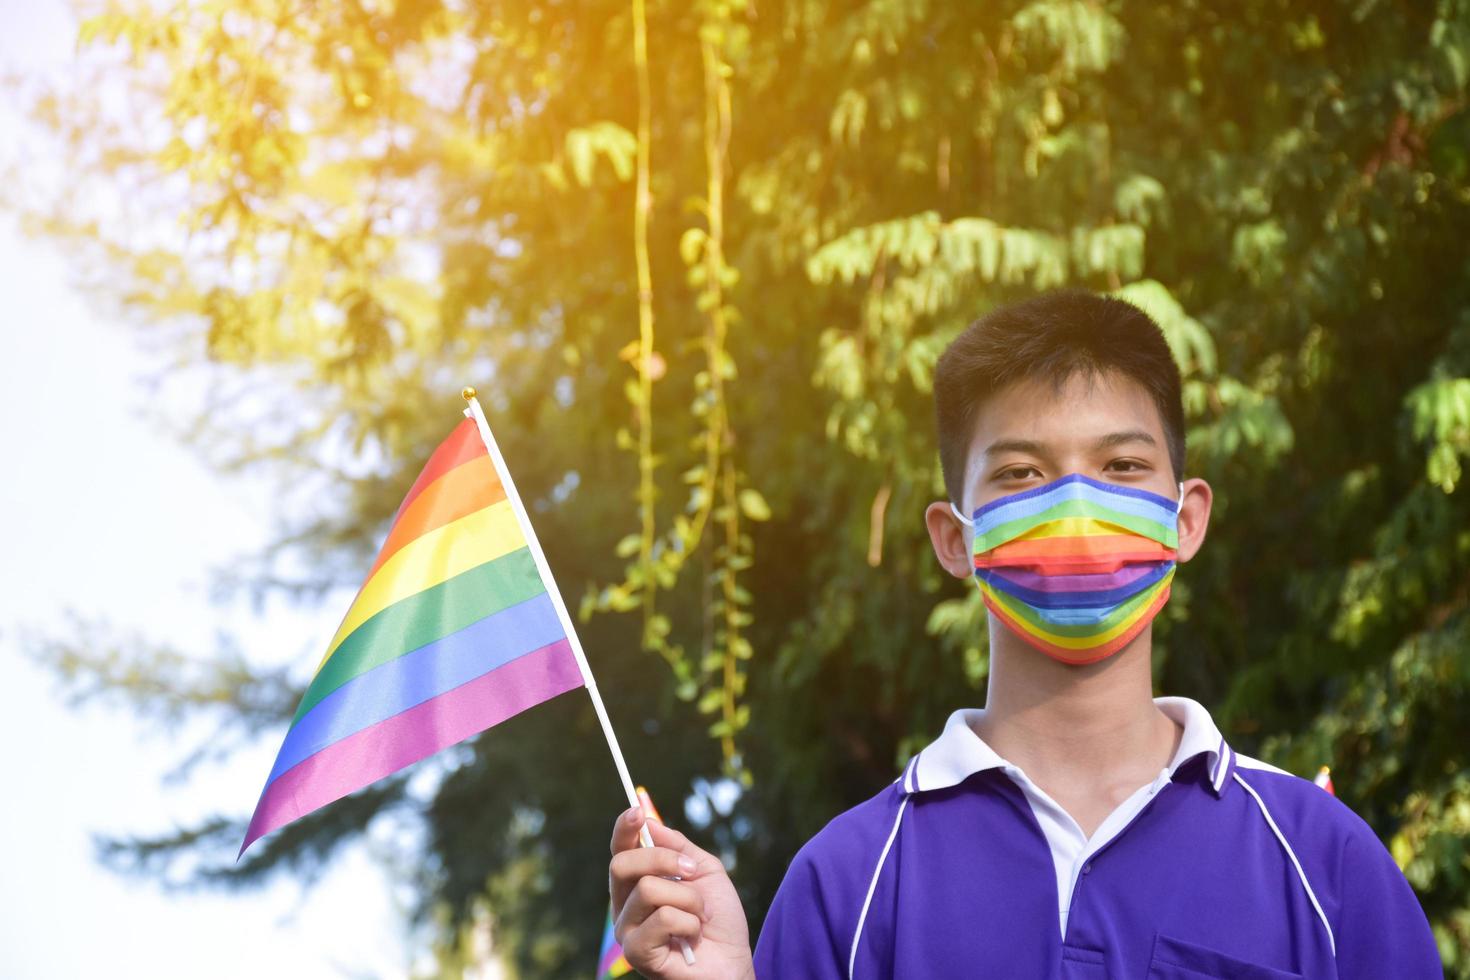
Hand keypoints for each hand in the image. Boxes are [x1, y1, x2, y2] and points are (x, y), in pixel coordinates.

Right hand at [609, 805, 754, 978]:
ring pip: (648, 889)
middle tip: (691, 871)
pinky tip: (693, 936)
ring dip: (689, 898)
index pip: (620, 851)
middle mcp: (624, 906)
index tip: (637, 810)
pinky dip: (688, 922)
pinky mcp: (636, 953)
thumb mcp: (705, 871)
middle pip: (622, 864)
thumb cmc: (718, 920)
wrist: (734, 961)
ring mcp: (627, 930)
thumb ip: (678, 847)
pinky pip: (662, 917)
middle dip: (662, 859)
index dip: (624, 829)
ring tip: (700, 916)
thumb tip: (650, 821)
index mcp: (637, 884)